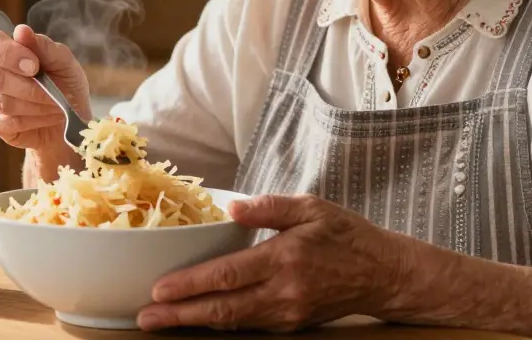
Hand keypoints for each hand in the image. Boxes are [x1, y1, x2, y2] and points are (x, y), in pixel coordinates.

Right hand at [0, 24, 91, 158]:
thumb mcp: (63, 61)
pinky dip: (33, 119)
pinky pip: (7, 122)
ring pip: (2, 102)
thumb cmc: (64, 82)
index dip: (9, 54)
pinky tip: (45, 115)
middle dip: (29, 86)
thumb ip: (43, 45)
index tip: (34, 65)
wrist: (69, 117)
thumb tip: (21, 31)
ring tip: (54, 104)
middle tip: (52, 90)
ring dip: (35, 104)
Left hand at [137, 194, 411, 332]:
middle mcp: (284, 293)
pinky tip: (198, 318)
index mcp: (285, 259)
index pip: (228, 275)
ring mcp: (288, 314)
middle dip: (181, 316)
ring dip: (195, 323)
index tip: (160, 289)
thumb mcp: (311, 207)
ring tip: (162, 321)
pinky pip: (249, 325)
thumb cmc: (347, 235)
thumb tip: (231, 207)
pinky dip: (221, 323)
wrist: (385, 275)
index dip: (191, 285)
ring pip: (233, 323)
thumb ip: (269, 207)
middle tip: (146, 318)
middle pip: (223, 310)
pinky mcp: (292, 324)